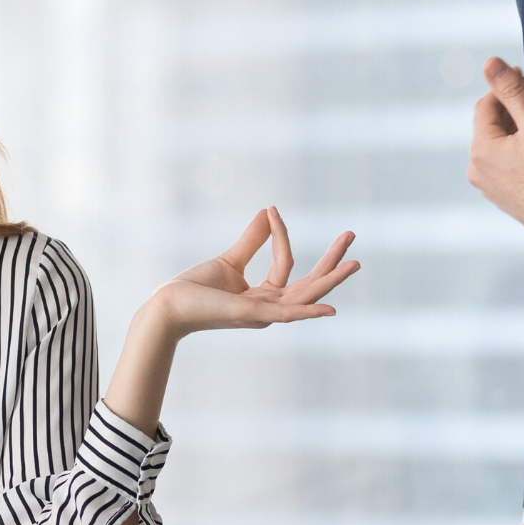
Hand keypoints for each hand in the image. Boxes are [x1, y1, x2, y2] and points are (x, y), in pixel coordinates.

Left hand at [145, 206, 358, 336]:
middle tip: (352, 235)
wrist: (169, 306)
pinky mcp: (252, 314)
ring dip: (330, 279)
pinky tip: (330, 308)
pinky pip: (287, 313)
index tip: (271, 210)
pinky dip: (309, 311)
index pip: (285, 262)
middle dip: (332, 261)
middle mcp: (270, 308)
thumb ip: (252, 240)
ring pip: (306, 295)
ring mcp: (264, 314)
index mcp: (265, 296)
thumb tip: (267, 211)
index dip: (281, 234)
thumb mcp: (230, 259)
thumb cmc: (195, 289)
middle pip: (310, 283)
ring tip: (354, 262)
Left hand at [468, 57, 523, 229]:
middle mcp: (477, 168)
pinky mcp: (501, 195)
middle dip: (513, 105)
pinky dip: (516, 149)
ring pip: (498, 144)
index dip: (506, 88)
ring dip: (515, 126)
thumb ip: (512, 90)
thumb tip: (490, 63)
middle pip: (492, 125)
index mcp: (480, 149)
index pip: (486, 105)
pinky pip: (504, 163)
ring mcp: (488, 184)